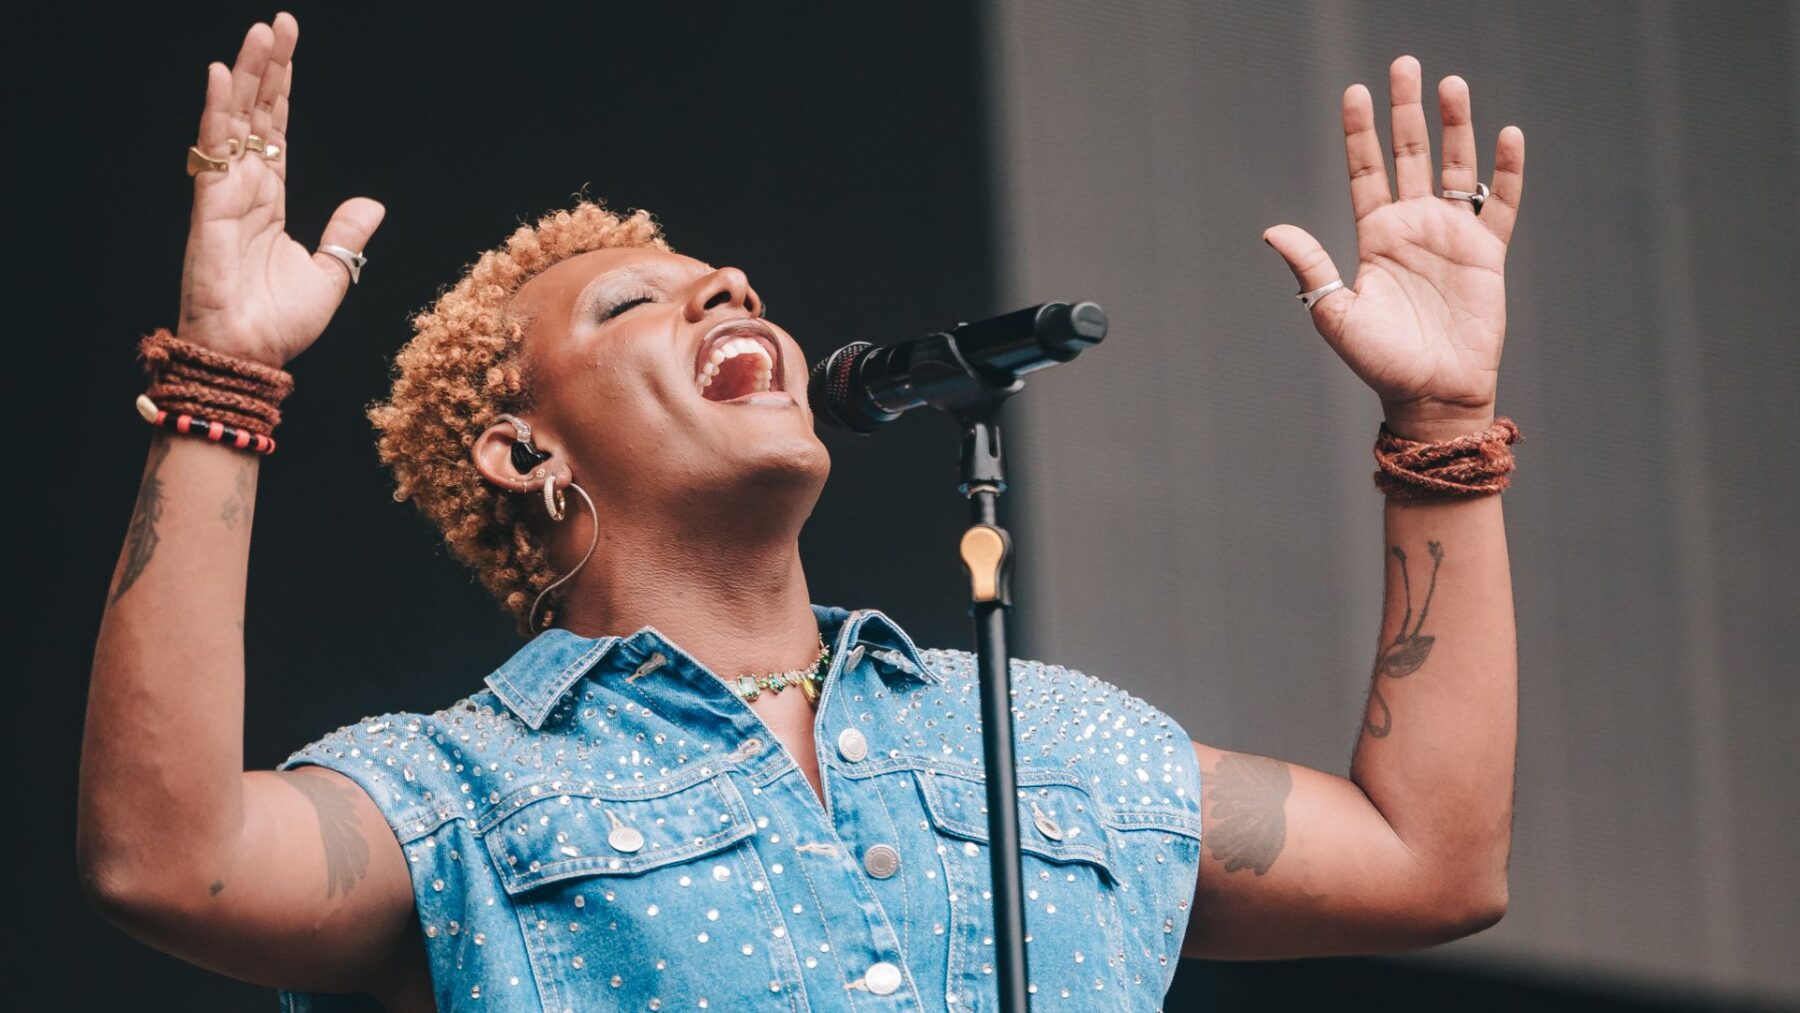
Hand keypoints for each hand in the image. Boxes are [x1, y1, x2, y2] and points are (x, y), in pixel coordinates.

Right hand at [177, 12, 384, 368]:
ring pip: (234, 122)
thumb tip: (373, 204)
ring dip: (245, 76)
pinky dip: (216, 113)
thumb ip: (346, 234)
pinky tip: (221, 75)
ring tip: (258, 33)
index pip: (275, 131)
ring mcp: (225, 195)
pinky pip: (213, 152)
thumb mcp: (331, 273)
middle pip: (254, 115)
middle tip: (277, 23)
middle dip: (265, 68)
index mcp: (269, 200)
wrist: (253, 356)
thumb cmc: (281, 324)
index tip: (287, 48)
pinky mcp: (210, 208)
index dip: (281, 89)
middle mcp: (245, 189)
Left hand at [1263, 56, 1524, 440]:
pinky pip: (1499, 203)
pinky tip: (1508, 134)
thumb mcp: (1335, 314)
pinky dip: (1505, 170)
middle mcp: (1412, 227)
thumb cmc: (1380, 362)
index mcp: (1374, 237)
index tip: (1354, 91)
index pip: (1365, 171)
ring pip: (1454, 166)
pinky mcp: (1487, 253)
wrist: (1431, 394)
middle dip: (1406, 110)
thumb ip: (1309, 267)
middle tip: (1403, 64)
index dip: (1360, 132)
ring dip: (1455, 126)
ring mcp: (1451, 236)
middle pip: (1409, 154)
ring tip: (1452, 83)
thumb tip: (1271, 230)